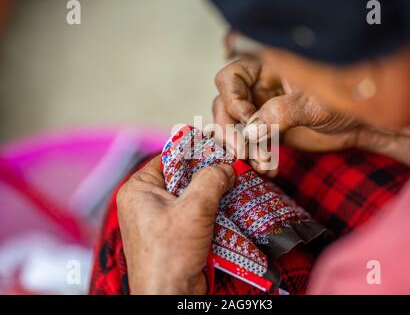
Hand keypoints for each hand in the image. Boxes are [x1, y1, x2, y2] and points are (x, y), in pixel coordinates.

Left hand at [116, 156, 234, 293]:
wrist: (169, 296)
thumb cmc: (171, 253)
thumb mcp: (194, 209)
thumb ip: (211, 180)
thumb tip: (226, 167)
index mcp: (138, 189)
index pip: (168, 158)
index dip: (195, 153)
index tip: (220, 149)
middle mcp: (145, 202)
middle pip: (182, 178)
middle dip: (208, 176)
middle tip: (232, 169)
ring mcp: (159, 220)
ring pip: (191, 197)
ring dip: (212, 195)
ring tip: (234, 187)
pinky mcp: (173, 235)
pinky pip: (193, 215)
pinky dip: (210, 212)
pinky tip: (229, 208)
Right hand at [213, 58, 362, 173]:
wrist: (358, 126)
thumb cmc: (344, 103)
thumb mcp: (315, 104)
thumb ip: (282, 112)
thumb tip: (250, 129)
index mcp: (267, 67)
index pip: (231, 77)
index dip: (232, 99)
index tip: (248, 120)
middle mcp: (258, 87)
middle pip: (225, 105)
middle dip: (231, 131)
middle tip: (243, 152)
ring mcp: (259, 110)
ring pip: (233, 128)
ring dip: (242, 149)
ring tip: (262, 164)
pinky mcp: (265, 132)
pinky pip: (248, 145)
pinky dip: (254, 158)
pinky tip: (268, 168)